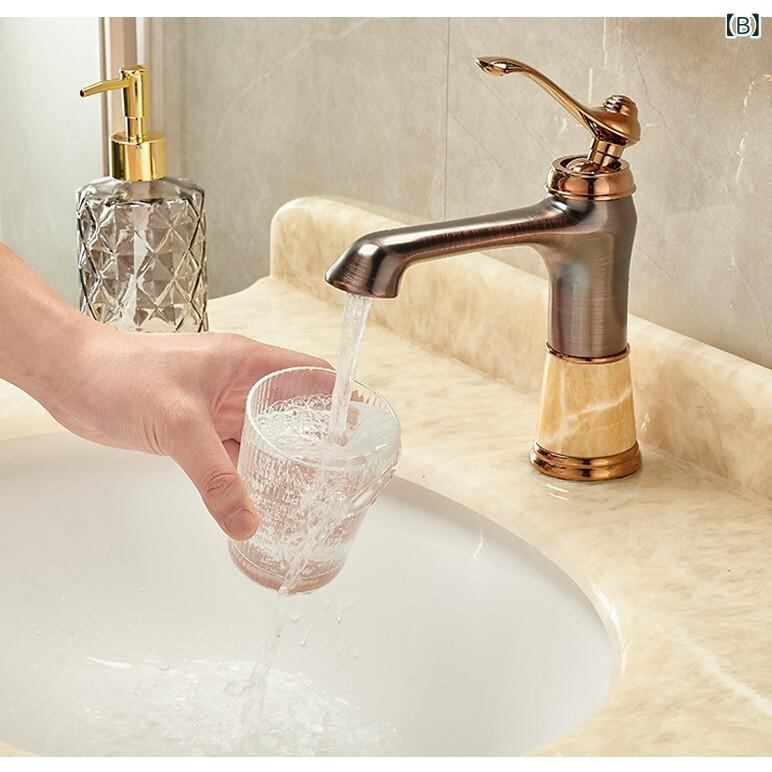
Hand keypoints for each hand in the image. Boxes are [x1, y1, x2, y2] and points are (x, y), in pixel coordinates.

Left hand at [40, 324, 327, 539]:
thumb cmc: (119, 372)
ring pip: (265, 437)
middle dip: (318, 438)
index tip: (364, 427)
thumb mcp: (177, 423)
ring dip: (284, 460)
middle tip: (343, 470)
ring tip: (310, 490)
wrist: (72, 377)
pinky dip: (249, 476)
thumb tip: (246, 520)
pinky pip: (235, 455)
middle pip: (293, 410)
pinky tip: (261, 498)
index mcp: (246, 364)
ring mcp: (218, 408)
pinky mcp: (197, 429)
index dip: (341, 398)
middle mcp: (238, 385)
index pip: (309, 375)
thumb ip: (214, 475)